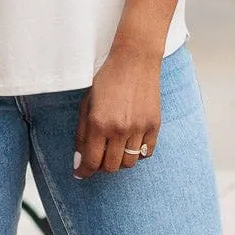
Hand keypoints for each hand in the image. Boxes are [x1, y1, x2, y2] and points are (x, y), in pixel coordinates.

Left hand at [73, 45, 160, 177]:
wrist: (135, 61)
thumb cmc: (107, 80)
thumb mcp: (86, 104)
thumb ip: (82, 134)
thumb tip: (79, 160)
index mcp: (99, 123)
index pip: (92, 161)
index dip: (84, 171)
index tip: (81, 173)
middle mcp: (120, 129)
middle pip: (111, 166)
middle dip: (101, 166)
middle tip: (98, 157)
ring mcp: (139, 128)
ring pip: (130, 163)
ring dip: (119, 161)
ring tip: (114, 149)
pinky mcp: (154, 125)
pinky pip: (147, 153)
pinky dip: (138, 154)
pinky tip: (130, 143)